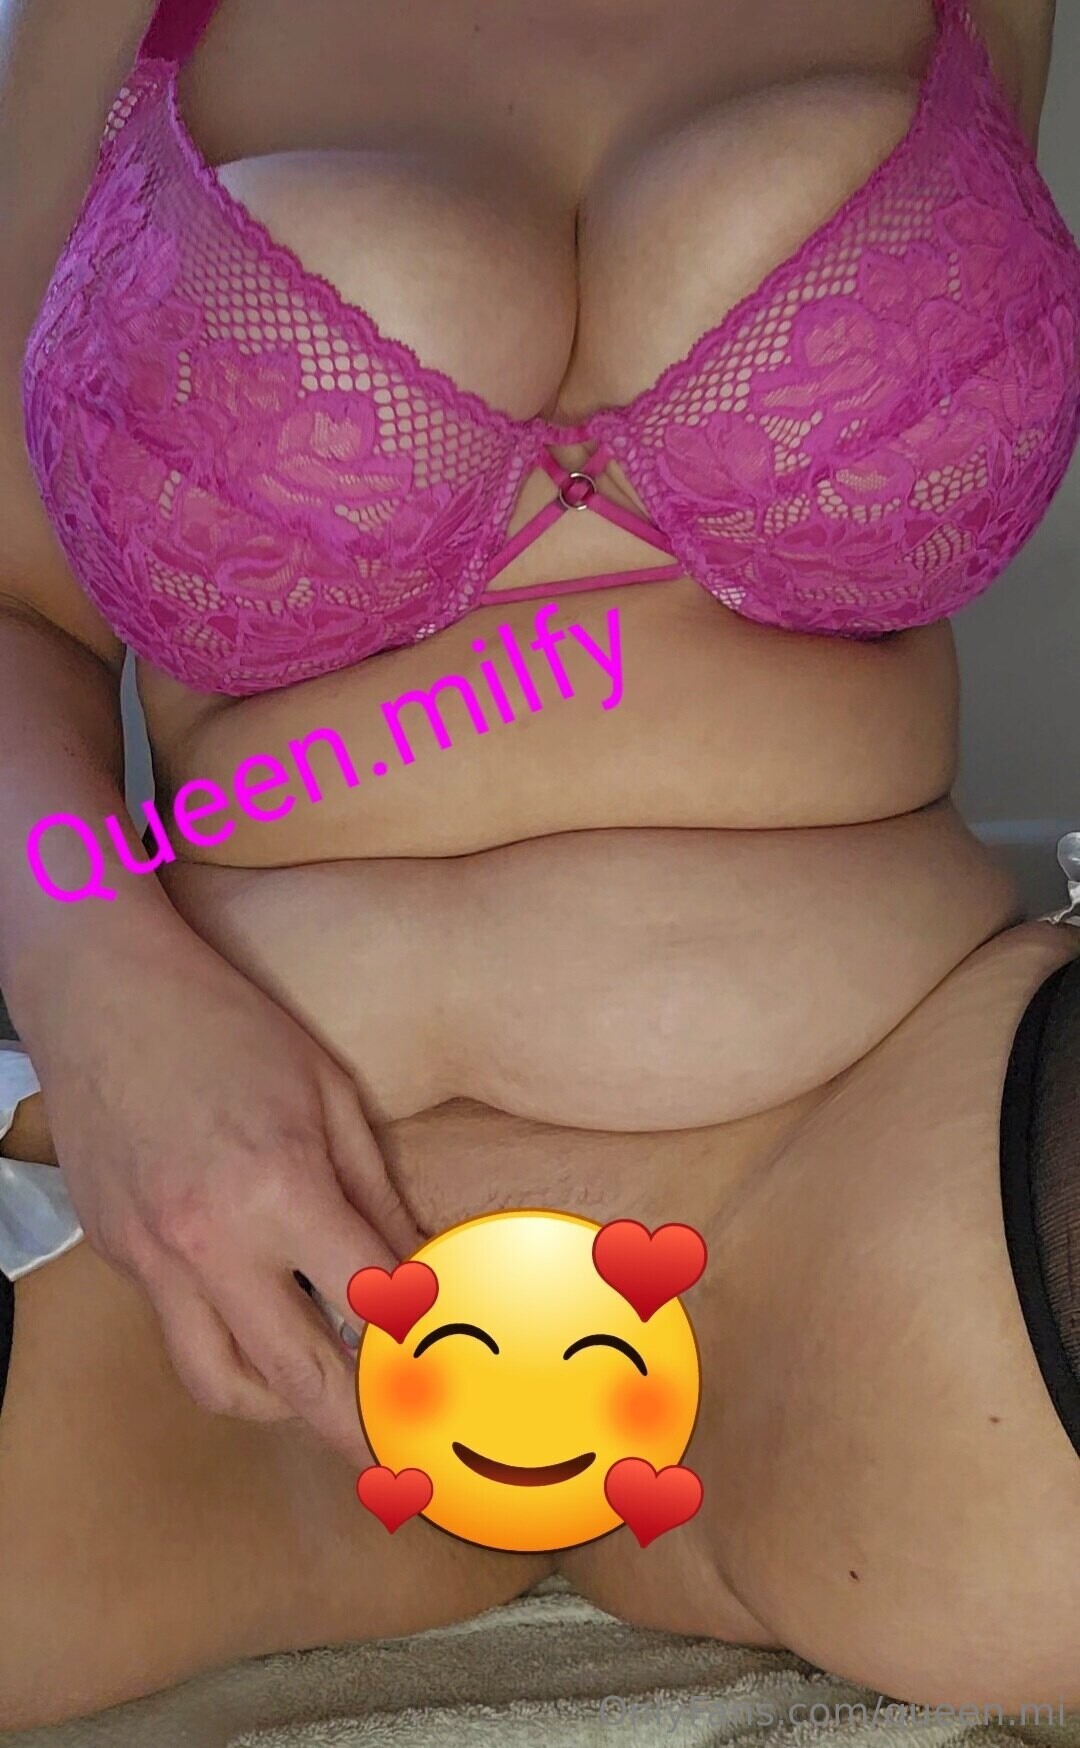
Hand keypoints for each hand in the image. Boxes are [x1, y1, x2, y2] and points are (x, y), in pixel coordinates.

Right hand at [27, 908, 420, 1461]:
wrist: (101, 991)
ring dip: (277, 1405)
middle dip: (355, 1432)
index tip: (448, 1389)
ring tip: (320, 1391)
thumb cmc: (225, 1024)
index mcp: (279, 1190)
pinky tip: (257, 1308)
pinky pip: (175, 1327)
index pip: (366, 1307)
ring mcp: (150, 1256)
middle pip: (293, 1379)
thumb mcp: (327, 1092)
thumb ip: (376, 1192)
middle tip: (394, 1460)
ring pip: (216, 1383)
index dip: (415, 1357)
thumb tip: (418, 1266)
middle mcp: (209, 1242)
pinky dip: (223, 1338)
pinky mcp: (116, 1254)